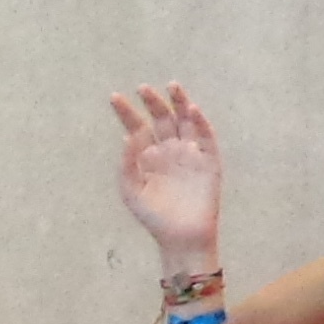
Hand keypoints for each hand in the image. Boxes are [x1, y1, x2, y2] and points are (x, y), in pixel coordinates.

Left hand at [113, 81, 225, 265]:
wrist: (181, 237)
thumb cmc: (154, 217)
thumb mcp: (131, 191)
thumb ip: (127, 164)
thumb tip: (127, 136)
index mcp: (147, 157)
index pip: (136, 128)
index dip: (126, 112)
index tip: (114, 97)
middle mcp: (168, 151)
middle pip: (161, 119)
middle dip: (152, 102)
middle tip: (142, 88)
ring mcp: (189, 153)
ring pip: (185, 121)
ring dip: (179, 103)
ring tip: (171, 86)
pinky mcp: (209, 160)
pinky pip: (205, 136)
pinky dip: (199, 122)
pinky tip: (190, 109)